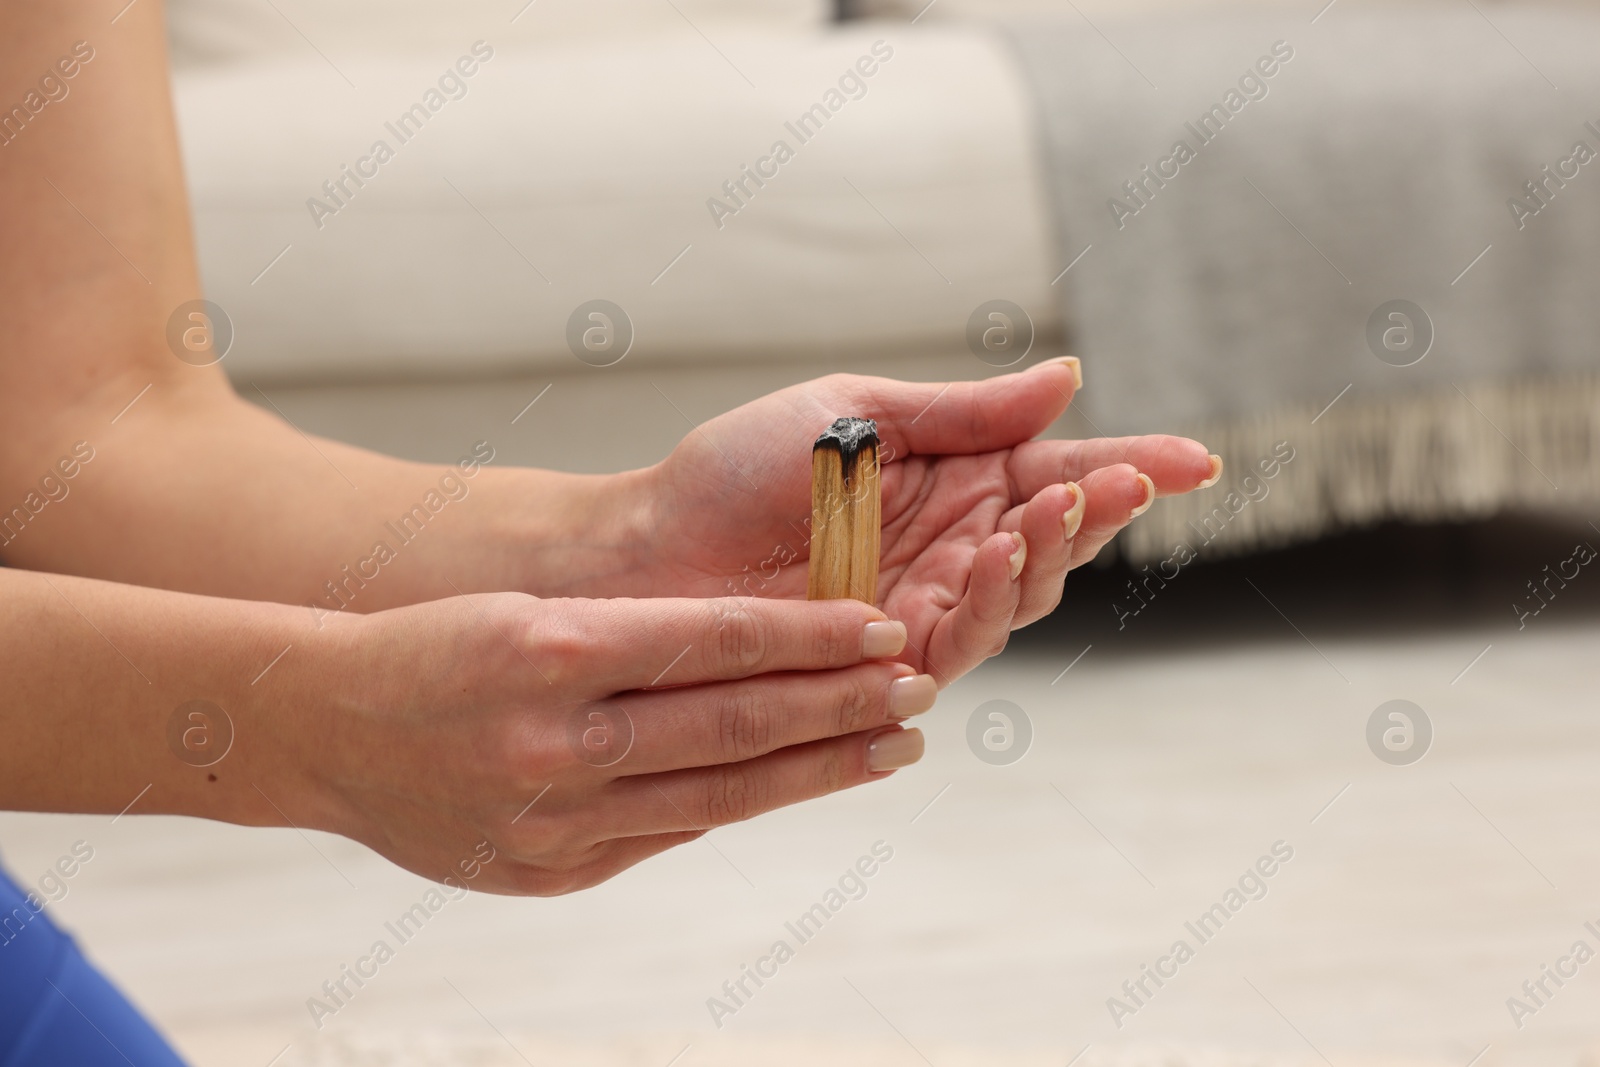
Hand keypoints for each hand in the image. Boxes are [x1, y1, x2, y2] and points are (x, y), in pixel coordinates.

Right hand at [302, 593, 934, 894]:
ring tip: (891, 744)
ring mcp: (554, 820)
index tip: (878, 623)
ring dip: (817, 767)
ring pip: (719, 791)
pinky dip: (741, 802)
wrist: (323, 732)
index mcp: (547, 649)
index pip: (712, 639)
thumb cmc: (433, 650)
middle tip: (916, 684)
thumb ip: (634, 643)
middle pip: (733, 721)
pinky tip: (800, 781)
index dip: (807, 634)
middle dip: (839, 704)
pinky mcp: (552, 872)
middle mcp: (554, 740)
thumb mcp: (526, 615)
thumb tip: (759, 662)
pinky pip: (670, 833)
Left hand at [636, 360, 1218, 683]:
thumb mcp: (857, 415)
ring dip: (1045, 556)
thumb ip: (964, 413)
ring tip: (1046, 511)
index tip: (1198, 460)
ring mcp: (923, 608)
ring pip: (1020, 597)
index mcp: (950, 482)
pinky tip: (994, 560)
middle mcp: (949, 549)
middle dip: (1096, 513)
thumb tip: (1068, 379)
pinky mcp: (888, 660)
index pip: (1056, 474)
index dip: (1128, 470)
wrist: (651, 545)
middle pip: (1053, 542)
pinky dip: (986, 602)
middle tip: (1118, 483)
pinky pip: (960, 642)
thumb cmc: (736, 471)